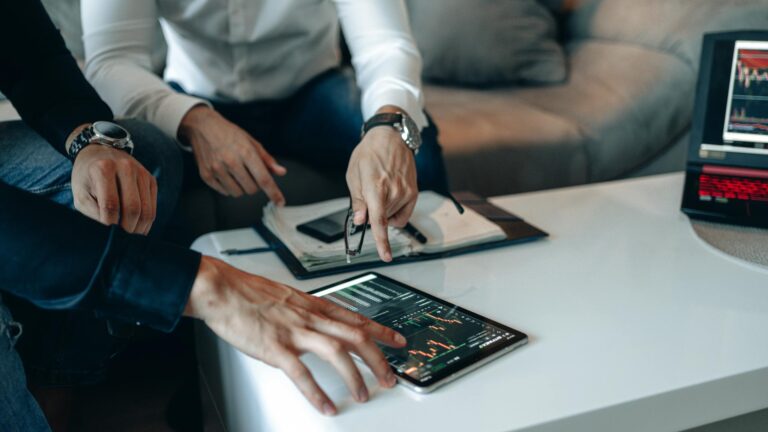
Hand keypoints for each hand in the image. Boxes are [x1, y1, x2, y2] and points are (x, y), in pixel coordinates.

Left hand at [71, 144, 156, 233]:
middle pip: (133, 208)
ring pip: (146, 209)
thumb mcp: (80, 195)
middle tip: (121, 238)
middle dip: (128, 228)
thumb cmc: (86, 179)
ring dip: (139, 228)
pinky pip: (153, 206)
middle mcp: (125, 167)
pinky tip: (138, 227)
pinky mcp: (151, 179)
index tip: (107, 232)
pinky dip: (146, 221)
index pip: (111, 204)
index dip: (110, 223)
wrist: (99, 153)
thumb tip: (111, 232)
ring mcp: (141, 172)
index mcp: (103, 169)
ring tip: (130, 235)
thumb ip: (92, 213)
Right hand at [178, 105, 286, 201]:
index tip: (280, 202)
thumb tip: (281, 172)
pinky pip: (224, 192)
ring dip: (241, 187)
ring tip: (236, 172)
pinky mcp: (206, 175)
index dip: (274, 193)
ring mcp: (217, 169)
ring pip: (238, 193)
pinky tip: (226, 173)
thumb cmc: (229, 134)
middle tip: (249, 172)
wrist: (203, 127)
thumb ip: (267, 160)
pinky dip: (229, 186)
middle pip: (252, 189)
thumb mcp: (252, 142)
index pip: (263, 179)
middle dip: (254, 184)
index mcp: (246, 152)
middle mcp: (231, 161)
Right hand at [184, 256, 405, 414]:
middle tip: (390, 377)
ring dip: (355, 376)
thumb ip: (307, 311)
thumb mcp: (288, 298)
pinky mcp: (276, 347)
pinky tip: (326, 405)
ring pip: (337, 352)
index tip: (399, 341)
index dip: (382, 330)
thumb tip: (320, 324)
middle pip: (356, 336)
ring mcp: (294, 332)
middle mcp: (310, 317)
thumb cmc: (250, 294)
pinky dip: (316, 392)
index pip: (357, 317)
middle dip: (378, 358)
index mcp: (314, 305)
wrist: (222, 290)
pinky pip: (302, 373)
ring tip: (364, 394)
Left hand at [346, 121, 417, 261]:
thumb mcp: (353, 176)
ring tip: (380, 189)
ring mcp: (406, 192)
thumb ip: (357, 201)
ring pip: (392, 219)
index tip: (385, 256)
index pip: (378, 221)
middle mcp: (394, 191)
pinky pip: (403, 216)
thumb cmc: (369, 154)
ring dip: (384, 212)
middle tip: (368, 195)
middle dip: (372, 215)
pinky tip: (390, 199)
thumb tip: (360, 221)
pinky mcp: (414, 192)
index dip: (381, 241)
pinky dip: (395, 213)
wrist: (390, 137)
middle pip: (382, 220)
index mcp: (375, 187)